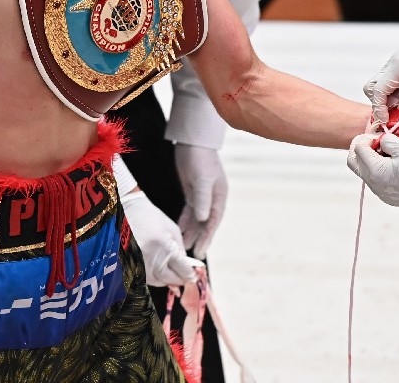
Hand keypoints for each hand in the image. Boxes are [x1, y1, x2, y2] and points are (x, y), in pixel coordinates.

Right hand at [121, 190, 196, 286]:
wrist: (127, 211)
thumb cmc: (150, 217)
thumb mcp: (172, 230)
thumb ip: (181, 250)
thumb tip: (187, 267)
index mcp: (164, 248)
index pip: (182, 270)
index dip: (190, 275)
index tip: (193, 276)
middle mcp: (151, 259)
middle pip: (169, 279)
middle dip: (179, 279)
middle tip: (184, 277)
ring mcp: (138, 264)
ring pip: (157, 282)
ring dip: (165, 279)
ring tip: (169, 271)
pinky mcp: (129, 266)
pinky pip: (144, 278)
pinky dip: (153, 277)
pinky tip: (156, 269)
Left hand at [175, 143, 226, 259]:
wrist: (193, 143)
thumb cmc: (201, 159)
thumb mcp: (203, 179)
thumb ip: (203, 199)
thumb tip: (203, 219)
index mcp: (219, 197)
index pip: (213, 222)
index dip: (207, 238)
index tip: (200, 251)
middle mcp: (212, 199)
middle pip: (205, 224)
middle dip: (198, 239)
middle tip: (190, 254)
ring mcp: (201, 196)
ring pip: (196, 219)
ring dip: (190, 232)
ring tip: (183, 246)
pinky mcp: (192, 192)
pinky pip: (188, 212)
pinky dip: (184, 221)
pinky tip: (179, 230)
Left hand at [347, 132, 398, 207]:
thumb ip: (385, 141)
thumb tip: (378, 142)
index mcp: (375, 170)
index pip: (357, 149)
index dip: (367, 139)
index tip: (379, 138)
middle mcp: (372, 183)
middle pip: (353, 162)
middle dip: (360, 149)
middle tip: (374, 144)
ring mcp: (378, 191)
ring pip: (363, 171)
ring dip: (369, 160)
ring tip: (385, 154)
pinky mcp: (385, 196)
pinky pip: (373, 180)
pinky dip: (376, 170)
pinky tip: (391, 165)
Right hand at [363, 16, 398, 125]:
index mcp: (396, 68)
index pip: (377, 91)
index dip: (379, 108)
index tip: (387, 121)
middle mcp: (391, 66)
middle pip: (372, 88)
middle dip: (381, 103)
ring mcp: (394, 65)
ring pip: (382, 85)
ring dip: (392, 97)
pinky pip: (391, 82)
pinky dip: (398, 92)